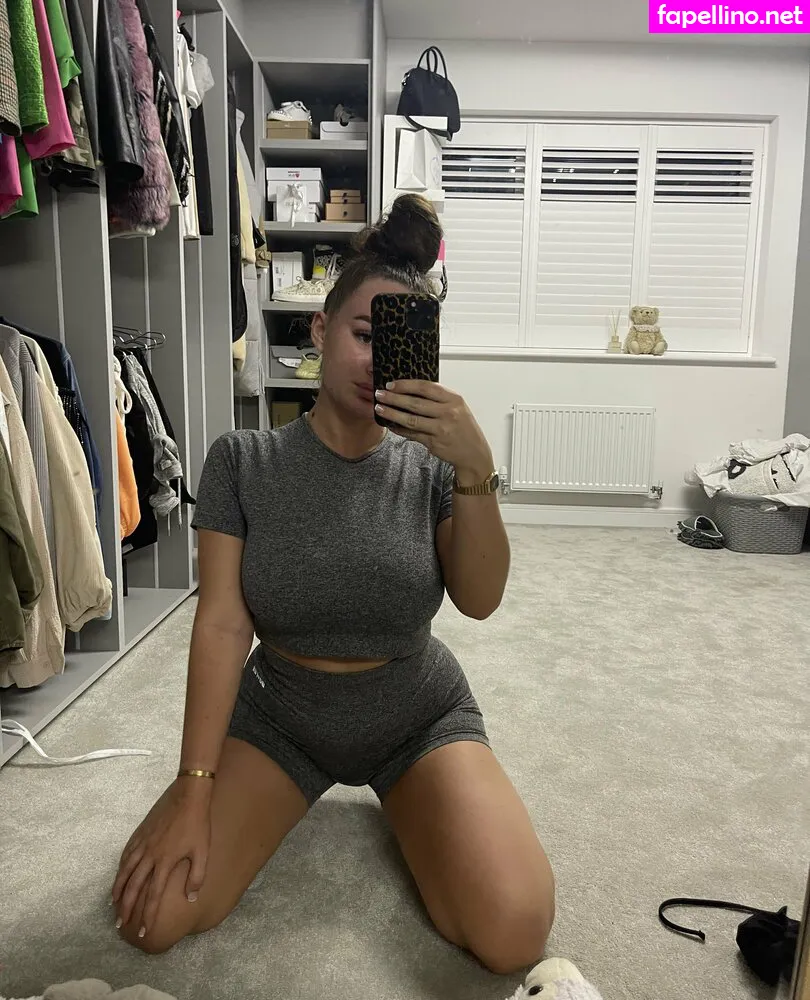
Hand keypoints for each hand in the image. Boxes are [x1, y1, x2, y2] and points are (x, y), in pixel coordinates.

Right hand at [112, 779, 211, 936]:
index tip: (142, 932)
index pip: (152, 896)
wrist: (188, 795)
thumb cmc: (198, 824)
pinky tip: (119, 875)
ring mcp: (142, 844)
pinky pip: (126, 855)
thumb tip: (191, 898)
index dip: (147, 916)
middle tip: (120, 925)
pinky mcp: (140, 833)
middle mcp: (149, 856)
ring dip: (118, 890)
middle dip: (125, 909)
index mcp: (165, 862)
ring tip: (113, 905)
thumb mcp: (202, 851)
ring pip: (125, 872)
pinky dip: (120, 868)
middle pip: (133, 888)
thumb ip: (196, 877)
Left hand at [375, 380, 493, 479]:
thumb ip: (438, 399)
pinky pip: (412, 434)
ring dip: (392, 413)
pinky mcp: (434, 442)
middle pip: (415, 403)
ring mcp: (441, 428)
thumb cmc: (463, 428)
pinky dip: (399, 429)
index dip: (406, 385)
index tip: (391, 384)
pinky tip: (390, 424)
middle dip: (394, 398)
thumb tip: (410, 390)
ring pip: (411, 419)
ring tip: (379, 408)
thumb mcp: (457, 407)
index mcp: (454, 399)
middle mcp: (448, 413)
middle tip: (379, 394)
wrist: (474, 453)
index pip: (426, 387)